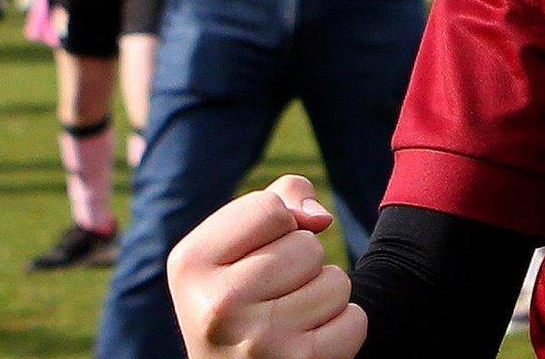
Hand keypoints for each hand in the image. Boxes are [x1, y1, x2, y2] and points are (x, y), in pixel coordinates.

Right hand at [169, 175, 366, 358]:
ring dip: (323, 297)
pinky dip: (341, 328)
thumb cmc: (240, 295)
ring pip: (336, 282)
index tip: (253, 258)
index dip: (277, 227)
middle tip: (271, 297)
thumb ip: (278, 202)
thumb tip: (320, 218)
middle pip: (307, 245)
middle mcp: (217, 305)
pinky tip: (305, 342)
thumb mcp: (237, 243)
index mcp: (190, 263)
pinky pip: (355, 321)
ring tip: (287, 320)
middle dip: (302, 264)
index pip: (269, 208)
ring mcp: (257, 342)